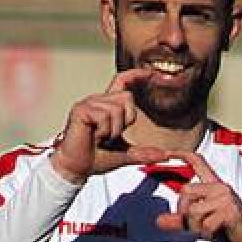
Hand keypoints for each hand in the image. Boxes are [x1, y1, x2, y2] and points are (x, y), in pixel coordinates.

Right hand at [50, 68, 166, 183]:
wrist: (76, 168)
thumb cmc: (95, 157)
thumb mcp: (125, 154)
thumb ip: (144, 152)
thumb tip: (164, 155)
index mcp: (107, 107)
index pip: (122, 82)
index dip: (137, 75)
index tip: (151, 74)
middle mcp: (98, 101)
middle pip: (126, 97)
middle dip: (126, 120)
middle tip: (111, 136)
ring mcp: (88, 104)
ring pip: (117, 108)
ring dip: (114, 130)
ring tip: (101, 138)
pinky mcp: (81, 110)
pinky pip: (104, 115)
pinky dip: (104, 130)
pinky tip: (94, 136)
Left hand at [154, 150, 241, 241]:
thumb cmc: (228, 229)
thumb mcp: (200, 223)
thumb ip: (180, 220)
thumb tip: (159, 221)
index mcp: (213, 185)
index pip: (197, 162)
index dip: (180, 154)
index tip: (164, 153)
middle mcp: (220, 187)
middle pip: (185, 191)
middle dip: (184, 212)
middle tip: (195, 225)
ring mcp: (226, 198)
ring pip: (193, 211)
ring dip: (195, 227)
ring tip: (207, 230)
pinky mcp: (230, 211)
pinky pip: (205, 224)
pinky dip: (206, 233)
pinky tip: (216, 233)